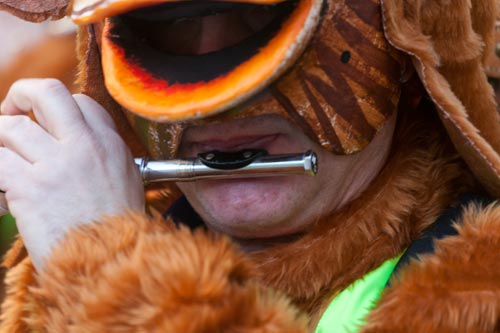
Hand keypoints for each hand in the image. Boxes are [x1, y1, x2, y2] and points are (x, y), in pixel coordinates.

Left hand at [0, 79, 144, 270]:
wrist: (111, 262)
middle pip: (47, 92)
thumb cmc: (117, 229)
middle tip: (13, 112)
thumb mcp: (125, 181)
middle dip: (22, 95)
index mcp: (109, 144)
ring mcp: (55, 163)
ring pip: (10, 128)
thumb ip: (103, 155)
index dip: (57, 108)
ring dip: (0, 144)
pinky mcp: (28, 186)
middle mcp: (84, 146)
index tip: (45, 123)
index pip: (80, 101)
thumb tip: (77, 144)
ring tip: (5, 163)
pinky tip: (3, 194)